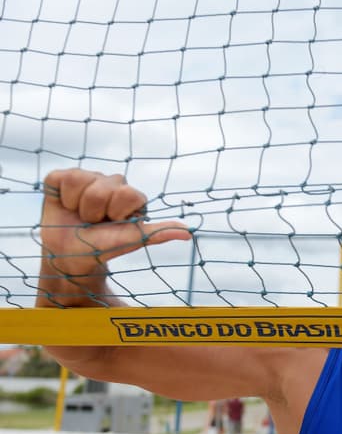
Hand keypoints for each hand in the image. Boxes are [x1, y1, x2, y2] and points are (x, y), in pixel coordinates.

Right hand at [40, 169, 190, 278]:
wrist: (70, 255)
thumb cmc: (104, 246)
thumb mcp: (132, 240)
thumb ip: (158, 233)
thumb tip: (189, 233)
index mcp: (131, 195)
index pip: (125, 194)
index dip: (115, 213)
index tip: (114, 223)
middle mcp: (112, 182)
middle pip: (100, 191)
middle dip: (94, 212)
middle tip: (94, 223)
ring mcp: (88, 178)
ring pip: (80, 182)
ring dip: (77, 206)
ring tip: (80, 216)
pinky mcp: (64, 178)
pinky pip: (61, 178)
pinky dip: (60, 197)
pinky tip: (66, 205)